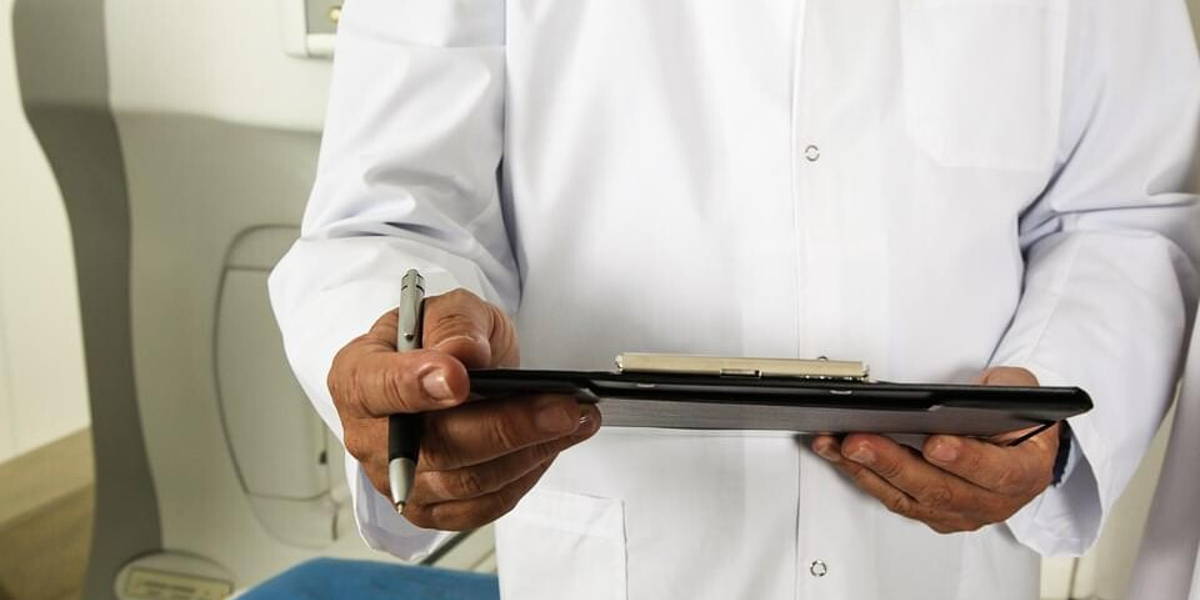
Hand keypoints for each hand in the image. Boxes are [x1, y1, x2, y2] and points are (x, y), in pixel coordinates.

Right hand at [327, 288, 600, 530]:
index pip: (378, 388)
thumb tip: (463, 353)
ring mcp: (400, 481)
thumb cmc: (442, 339)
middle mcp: (369, 438)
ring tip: (576, 419)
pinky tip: (555, 444)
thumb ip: (454, 323)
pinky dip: (526, 475)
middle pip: (435, 446)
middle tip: (562, 406)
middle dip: (506, 427)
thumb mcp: (450, 309)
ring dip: (530, 451)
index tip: (459, 378)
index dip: (417, 385)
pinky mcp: (433, 509)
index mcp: (357, 377)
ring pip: (468, 481)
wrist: (453, 371)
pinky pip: (483, 505)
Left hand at [811, 367, 1058, 533]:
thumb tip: (961, 395)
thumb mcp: (1023, 391)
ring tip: (835, 445)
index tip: (935, 443)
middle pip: (938, 489)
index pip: (996, 472)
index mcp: (1024, 473)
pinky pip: (894, 499)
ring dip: (866, 471)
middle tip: (859, 441)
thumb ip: (1002, 390)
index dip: (965, 459)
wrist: (1023, 448)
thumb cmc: (1021, 419)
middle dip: (893, 463)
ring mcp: (960, 512)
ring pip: (908, 498)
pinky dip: (863, 476)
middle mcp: (993, 501)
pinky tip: (839, 456)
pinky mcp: (932, 513)